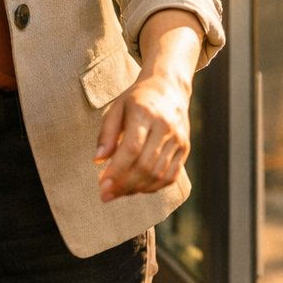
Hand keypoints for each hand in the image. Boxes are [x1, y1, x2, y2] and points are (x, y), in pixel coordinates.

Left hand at [94, 70, 190, 201]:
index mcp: (145, 113)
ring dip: (136, 189)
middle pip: (145, 165)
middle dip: (124, 185)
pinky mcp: (185, 148)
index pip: (132, 148)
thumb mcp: (117, 108)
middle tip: (106, 195)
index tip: (101, 185)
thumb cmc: (137, 99)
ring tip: (118, 193)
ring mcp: (178, 138)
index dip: (116, 170)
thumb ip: (107, 133)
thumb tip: (98, 160)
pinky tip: (137, 188)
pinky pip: (170, 176)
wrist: (169, 87)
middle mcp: (165, 126)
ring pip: (158, 174)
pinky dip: (153, 187)